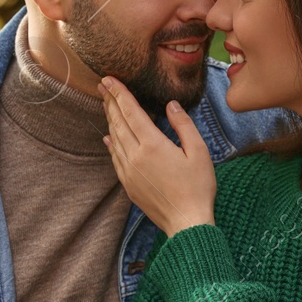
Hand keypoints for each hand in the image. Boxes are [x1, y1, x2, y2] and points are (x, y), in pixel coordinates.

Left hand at [100, 76, 215, 235]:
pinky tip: (108, 137)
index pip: (131, 112)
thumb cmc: (197, 187)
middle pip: (119, 123)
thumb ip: (183, 125)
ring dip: (110, 120)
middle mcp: (136, 156)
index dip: (120, 94)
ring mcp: (129, 171)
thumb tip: (171, 106)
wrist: (186, 222)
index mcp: (153, 144)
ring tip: (106, 105)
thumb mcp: (198, 152)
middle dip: (110, 102)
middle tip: (102, 86)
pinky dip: (111, 144)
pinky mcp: (128, 185)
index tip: (109, 79)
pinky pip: (115, 158)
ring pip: (115, 139)